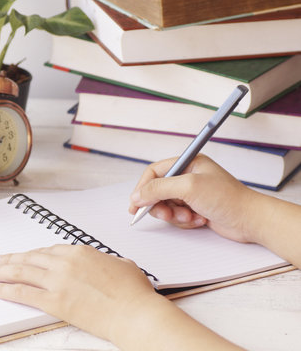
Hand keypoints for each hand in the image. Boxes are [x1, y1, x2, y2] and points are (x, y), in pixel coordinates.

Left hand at [0, 244, 157, 342]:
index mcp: (80, 252)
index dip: (32, 254)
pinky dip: (5, 290)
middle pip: (30, 258)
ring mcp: (57, 281)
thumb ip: (103, 261)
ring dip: (1, 271)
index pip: (48, 250)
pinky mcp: (54, 301)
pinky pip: (22, 293)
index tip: (24, 256)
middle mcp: (64, 262)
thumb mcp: (120, 265)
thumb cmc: (132, 292)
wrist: (134, 313)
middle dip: (10, 259)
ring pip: (21, 272)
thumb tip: (103, 264)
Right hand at [128, 154, 257, 242]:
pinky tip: (199, 220)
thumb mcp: (189, 188)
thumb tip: (137, 195)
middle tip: (167, 215)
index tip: (135, 204)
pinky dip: (185, 221)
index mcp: (187, 163)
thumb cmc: (227, 198)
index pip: (154, 172)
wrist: (250, 220)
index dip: (142, 188)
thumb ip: (159, 188)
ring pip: (166, 206)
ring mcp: (191, 194)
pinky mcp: (195, 209)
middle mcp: (188, 176)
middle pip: (157, 191)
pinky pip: (177, 216)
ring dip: (175, 216)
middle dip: (160, 206)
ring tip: (190, 218)